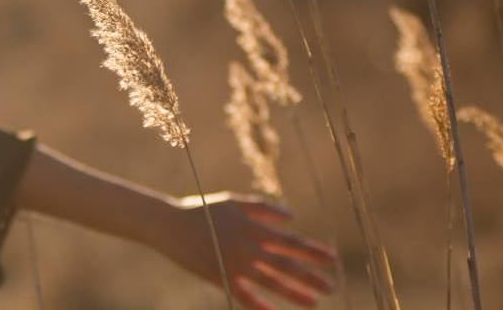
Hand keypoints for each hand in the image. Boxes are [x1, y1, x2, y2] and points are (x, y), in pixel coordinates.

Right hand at [153, 192, 336, 309]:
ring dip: (294, 293)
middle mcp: (248, 247)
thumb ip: (264, 209)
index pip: (290, 242)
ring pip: (270, 283)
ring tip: (314, 303)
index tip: (332, 259)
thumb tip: (292, 218)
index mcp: (253, 227)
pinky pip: (244, 296)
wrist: (169, 224)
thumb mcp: (235, 202)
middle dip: (310, 276)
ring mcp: (234, 264)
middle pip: (286, 265)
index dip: (312, 251)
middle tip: (331, 286)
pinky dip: (259, 306)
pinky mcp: (220, 277)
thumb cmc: (204, 210)